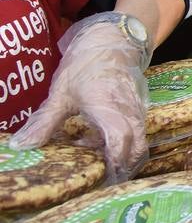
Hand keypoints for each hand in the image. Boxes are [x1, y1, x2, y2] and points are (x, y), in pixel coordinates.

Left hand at [10, 12, 150, 182]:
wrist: (113, 40)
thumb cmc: (86, 64)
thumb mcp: (60, 94)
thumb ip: (44, 123)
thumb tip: (23, 146)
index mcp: (110, 110)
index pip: (120, 145)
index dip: (114, 166)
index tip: (103, 181)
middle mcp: (129, 112)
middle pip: (136, 150)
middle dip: (122, 169)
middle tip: (102, 182)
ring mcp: (137, 110)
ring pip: (138, 143)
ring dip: (120, 156)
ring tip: (94, 160)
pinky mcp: (138, 108)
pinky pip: (136, 132)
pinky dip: (121, 143)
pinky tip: (96, 140)